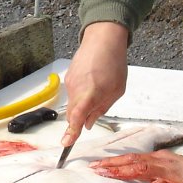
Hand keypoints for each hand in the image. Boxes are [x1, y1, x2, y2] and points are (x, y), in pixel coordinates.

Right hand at [61, 22, 128, 147]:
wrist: (103, 39)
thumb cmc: (114, 64)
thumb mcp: (116, 91)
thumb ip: (101, 109)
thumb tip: (88, 123)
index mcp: (90, 93)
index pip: (76, 118)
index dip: (71, 132)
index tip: (66, 143)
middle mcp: (76, 89)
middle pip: (74, 113)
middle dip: (82, 117)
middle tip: (96, 108)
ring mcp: (69, 83)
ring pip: (74, 103)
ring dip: (85, 103)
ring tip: (101, 87)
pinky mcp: (68, 77)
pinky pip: (73, 93)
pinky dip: (82, 93)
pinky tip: (94, 81)